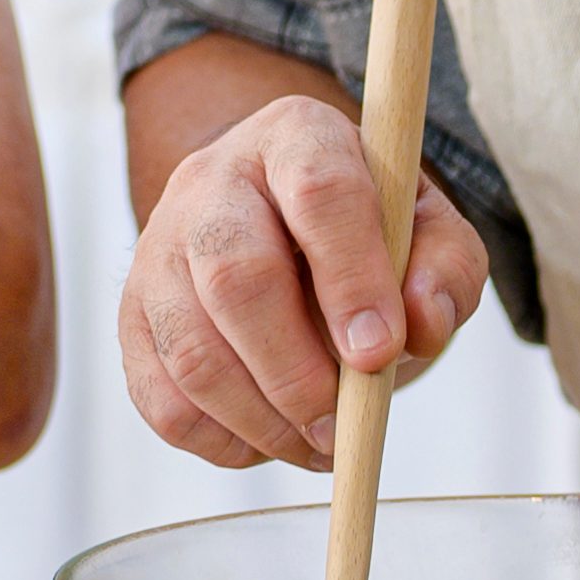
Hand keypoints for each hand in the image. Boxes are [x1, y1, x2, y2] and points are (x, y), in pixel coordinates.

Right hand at [119, 92, 490, 473]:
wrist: (282, 229)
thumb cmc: (365, 234)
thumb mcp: (427, 233)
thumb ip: (445, 270)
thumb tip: (420, 324)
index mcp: (296, 137)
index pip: (318, 191)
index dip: (351, 277)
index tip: (380, 351)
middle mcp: (211, 181)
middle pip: (235, 275)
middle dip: (294, 370)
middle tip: (342, 424)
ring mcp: (159, 248)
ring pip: (191, 349)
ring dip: (262, 419)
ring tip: (318, 442)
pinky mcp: (133, 316)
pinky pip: (161, 398)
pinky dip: (221, 439)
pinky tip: (269, 437)